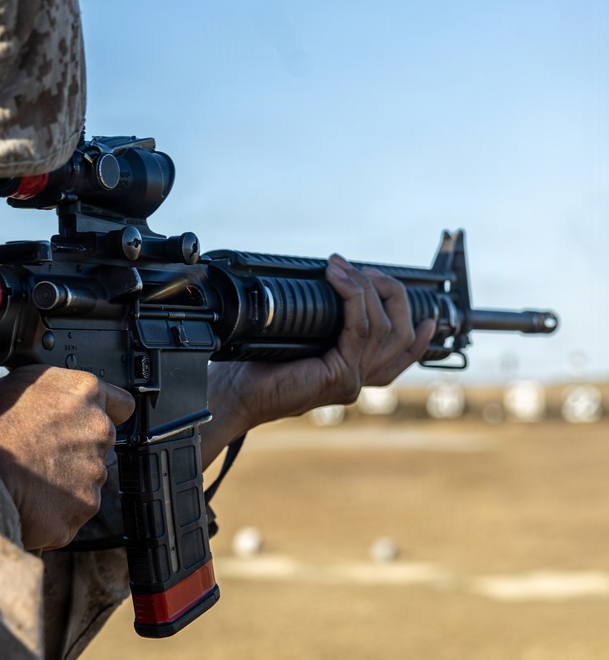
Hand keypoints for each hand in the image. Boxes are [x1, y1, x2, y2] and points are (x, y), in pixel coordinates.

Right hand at [0, 366, 134, 550]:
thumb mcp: (2, 389)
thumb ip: (34, 396)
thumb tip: (28, 404)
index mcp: (82, 392)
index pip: (120, 403)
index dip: (101, 414)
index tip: (84, 423)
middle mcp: (97, 430)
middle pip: (99, 444)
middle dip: (75, 451)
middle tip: (38, 456)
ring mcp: (94, 472)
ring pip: (86, 480)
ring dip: (63, 484)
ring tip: (25, 481)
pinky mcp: (84, 509)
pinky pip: (72, 512)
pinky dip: (54, 513)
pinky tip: (25, 503)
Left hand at [202, 254, 435, 467]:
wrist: (235, 392)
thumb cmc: (257, 366)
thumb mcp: (298, 338)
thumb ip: (322, 322)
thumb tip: (330, 284)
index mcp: (353, 374)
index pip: (401, 355)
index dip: (420, 335)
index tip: (424, 309)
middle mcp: (358, 380)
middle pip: (402, 334)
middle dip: (391, 294)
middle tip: (366, 270)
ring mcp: (352, 380)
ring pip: (383, 326)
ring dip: (365, 288)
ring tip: (343, 267)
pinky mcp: (341, 377)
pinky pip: (360, 330)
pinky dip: (353, 298)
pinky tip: (340, 280)